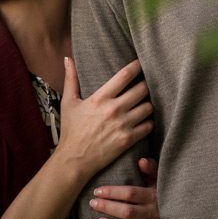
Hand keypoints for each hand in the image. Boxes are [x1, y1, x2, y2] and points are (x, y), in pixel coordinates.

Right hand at [56, 58, 153, 180]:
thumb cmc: (71, 130)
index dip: (137, 66)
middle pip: (142, 89)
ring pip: (148, 107)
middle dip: (146, 85)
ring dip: (148, 104)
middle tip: (145, 85)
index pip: (125, 75)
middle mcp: (114, 109)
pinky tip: (144, 120)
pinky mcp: (128, 139)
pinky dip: (149, 122)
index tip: (141, 64)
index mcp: (100, 98)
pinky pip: (149, 126)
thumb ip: (71, 79)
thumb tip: (68, 59)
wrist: (74, 159)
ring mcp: (123, 125)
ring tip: (145, 103)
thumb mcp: (68, 103)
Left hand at [89, 157, 159, 218]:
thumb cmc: (163, 194)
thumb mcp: (159, 179)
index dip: (112, 192)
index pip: (131, 194)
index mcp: (154, 196)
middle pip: (129, 212)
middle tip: (93, 204)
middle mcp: (155, 213)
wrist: (183, 212)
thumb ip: (151, 169)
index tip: (97, 191)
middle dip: (109, 207)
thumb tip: (141, 161)